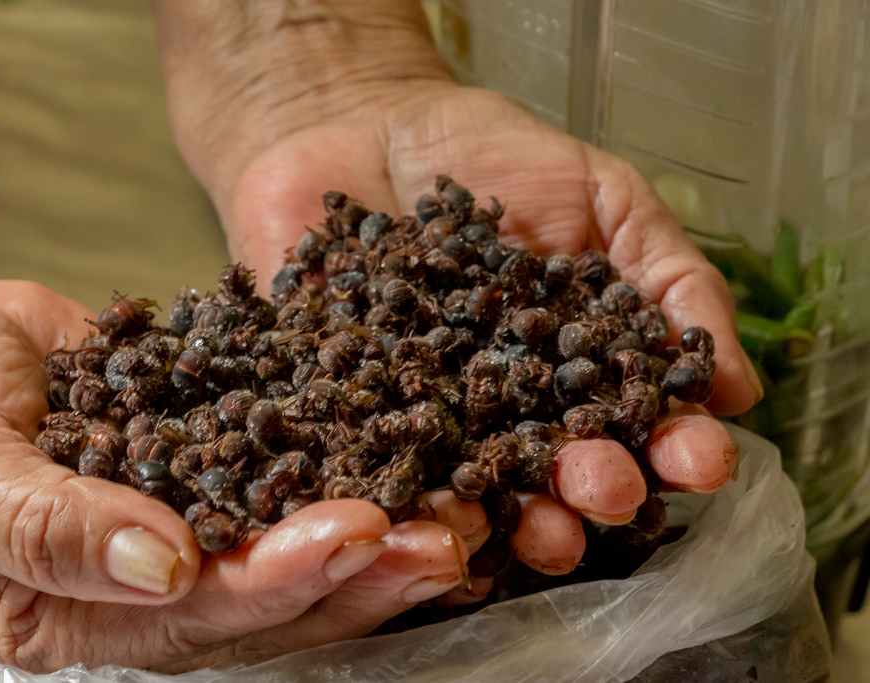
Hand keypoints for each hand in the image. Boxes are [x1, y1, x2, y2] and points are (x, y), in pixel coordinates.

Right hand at [0, 171, 469, 671]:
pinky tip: (405, 458)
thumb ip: (45, 524)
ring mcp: (176, 537)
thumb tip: (158, 562)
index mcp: (70, 617)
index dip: (276, 581)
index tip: (353, 533)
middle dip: (356, 573)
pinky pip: (280, 484)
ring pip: (288, 556)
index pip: (191, 619)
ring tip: (454, 511)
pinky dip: (343, 476)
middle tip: (440, 538)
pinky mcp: (202, 471)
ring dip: (373, 540)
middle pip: (262, 605)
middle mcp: (137, 595)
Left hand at [153, 0, 757, 597]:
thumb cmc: (494, 154)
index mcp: (572, 371)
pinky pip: (368, 464)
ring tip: (536, 530)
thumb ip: (669, 278)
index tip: (699, 458)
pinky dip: (395, 495)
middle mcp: (501, 410)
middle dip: (589, 488)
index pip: (632, 424)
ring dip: (506, 517)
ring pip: (467, 487)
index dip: (672, 448)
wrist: (362, 120)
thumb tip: (740, 385)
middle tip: (607, 490)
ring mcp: (420, 416)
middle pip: (552, 470)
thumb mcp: (604, 197)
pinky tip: (421, 515)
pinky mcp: (342, 409)